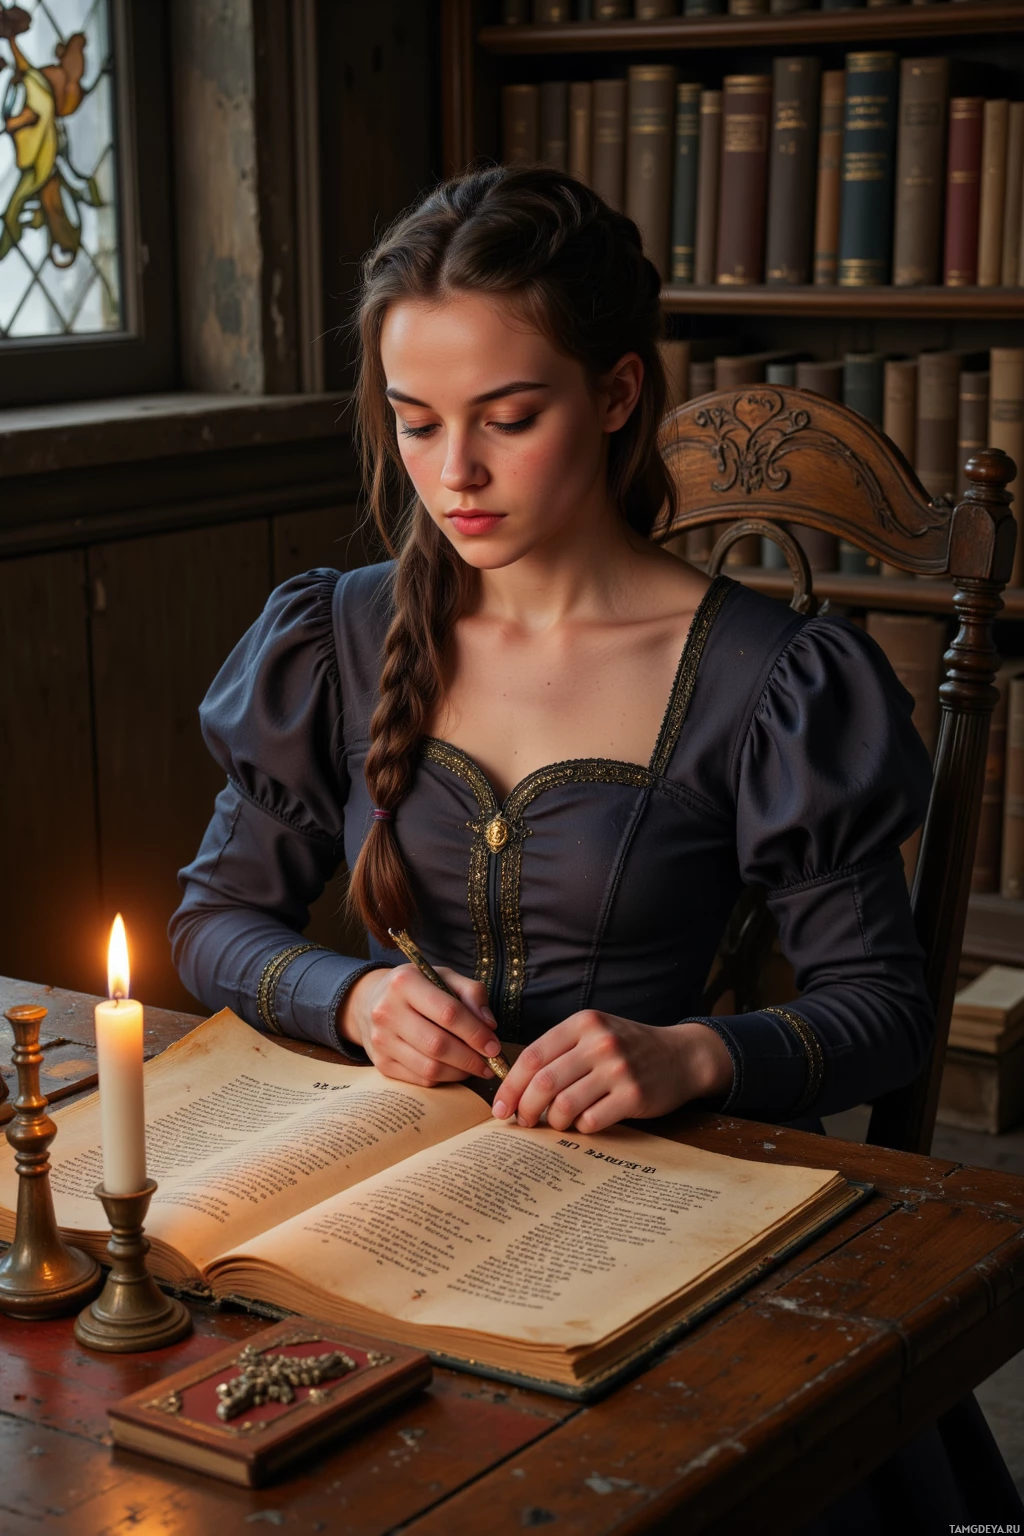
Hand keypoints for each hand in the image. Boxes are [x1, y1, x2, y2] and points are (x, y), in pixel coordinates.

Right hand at [338, 964, 501, 1086]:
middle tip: (492, 1062)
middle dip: (471, 1058)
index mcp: (405, 983)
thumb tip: (489, 1026)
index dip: (476, 1033)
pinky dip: (444, 1078)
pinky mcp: (381, 1064)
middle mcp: (387, 1011)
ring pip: (430, 1067)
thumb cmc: (416, 987)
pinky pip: (420, 1079)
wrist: (368, 1001)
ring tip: (477, 1067)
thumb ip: (471, 993)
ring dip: (461, 1072)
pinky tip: (456, 1070)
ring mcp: (381, 1041)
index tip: (495, 1046)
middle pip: (438, 1044)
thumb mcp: (443, 976)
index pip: (448, 1012)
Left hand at [492, 1012, 733, 1134]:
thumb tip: (516, 1085)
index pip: (532, 1057)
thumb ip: (560, 1051)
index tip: (500, 1107)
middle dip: (525, 1108)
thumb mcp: (595, 1034)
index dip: (510, 1085)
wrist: (681, 1056)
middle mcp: (600, 1042)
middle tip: (521, 1121)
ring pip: (564, 1105)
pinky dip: (581, 1127)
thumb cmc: (628, 1048)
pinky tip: (584, 1123)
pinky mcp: (634, 1095)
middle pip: (544, 1083)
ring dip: (553, 1121)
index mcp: (583, 1023)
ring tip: (555, 1123)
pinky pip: (592, 1120)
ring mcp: (618, 1069)